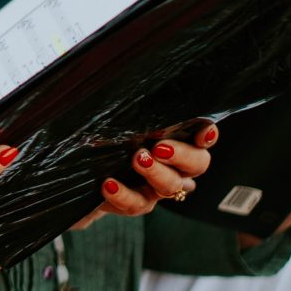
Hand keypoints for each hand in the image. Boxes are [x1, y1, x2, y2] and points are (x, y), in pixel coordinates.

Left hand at [77, 125, 216, 223]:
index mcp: (176, 142)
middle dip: (182, 155)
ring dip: (156, 173)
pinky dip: (124, 194)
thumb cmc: (107, 141)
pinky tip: (109, 184)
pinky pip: (137, 204)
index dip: (208, 135)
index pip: (201, 138)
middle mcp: (175, 167)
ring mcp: (157, 188)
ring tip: (137, 159)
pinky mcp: (136, 204)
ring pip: (171, 186)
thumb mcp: (117, 123)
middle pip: (196, 165)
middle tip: (160, 148)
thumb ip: (129, 112)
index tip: (204, 131)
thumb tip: (122, 85)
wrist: (83, 176)